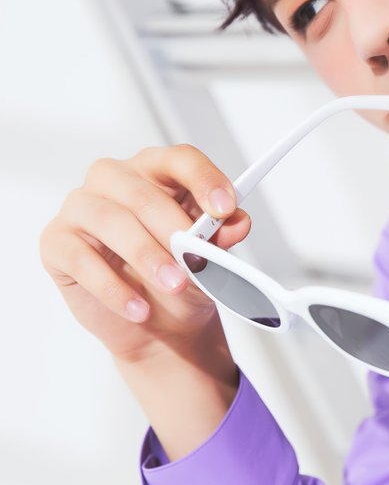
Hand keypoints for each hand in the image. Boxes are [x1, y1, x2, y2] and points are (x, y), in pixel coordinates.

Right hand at [39, 144, 251, 362]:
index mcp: (155, 171)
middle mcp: (114, 179)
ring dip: (146, 256)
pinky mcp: (56, 241)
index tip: (225, 208)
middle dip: (174, 229)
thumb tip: (237, 222)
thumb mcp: (210, 260)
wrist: (157, 325)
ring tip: (174, 286)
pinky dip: (113, 288)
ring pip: (110, 221)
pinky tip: (137, 309)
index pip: (179, 159)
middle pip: (143, 192)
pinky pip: (81, 259)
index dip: (204, 179)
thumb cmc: (181, 279)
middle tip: (197, 261)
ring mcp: (80, 207)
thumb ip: (221, 237)